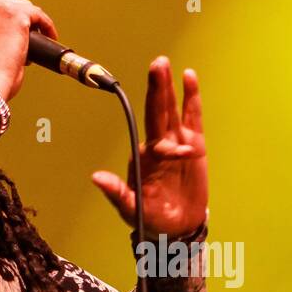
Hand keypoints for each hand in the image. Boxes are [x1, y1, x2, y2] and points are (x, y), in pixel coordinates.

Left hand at [92, 56, 207, 238]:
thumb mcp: (131, 208)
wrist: (177, 227)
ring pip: (173, 110)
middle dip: (158, 87)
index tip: (153, 94)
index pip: (146, 126)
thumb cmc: (150, 218)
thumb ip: (117, 193)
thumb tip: (96, 178)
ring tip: (168, 65)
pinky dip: (192, 99)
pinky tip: (190, 78)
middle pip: (158, 110)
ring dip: (171, 88)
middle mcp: (158, 143)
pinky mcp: (195, 146)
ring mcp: (177, 142)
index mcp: (143, 154)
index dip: (151, 111)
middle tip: (158, 63)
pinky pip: (193, 119)